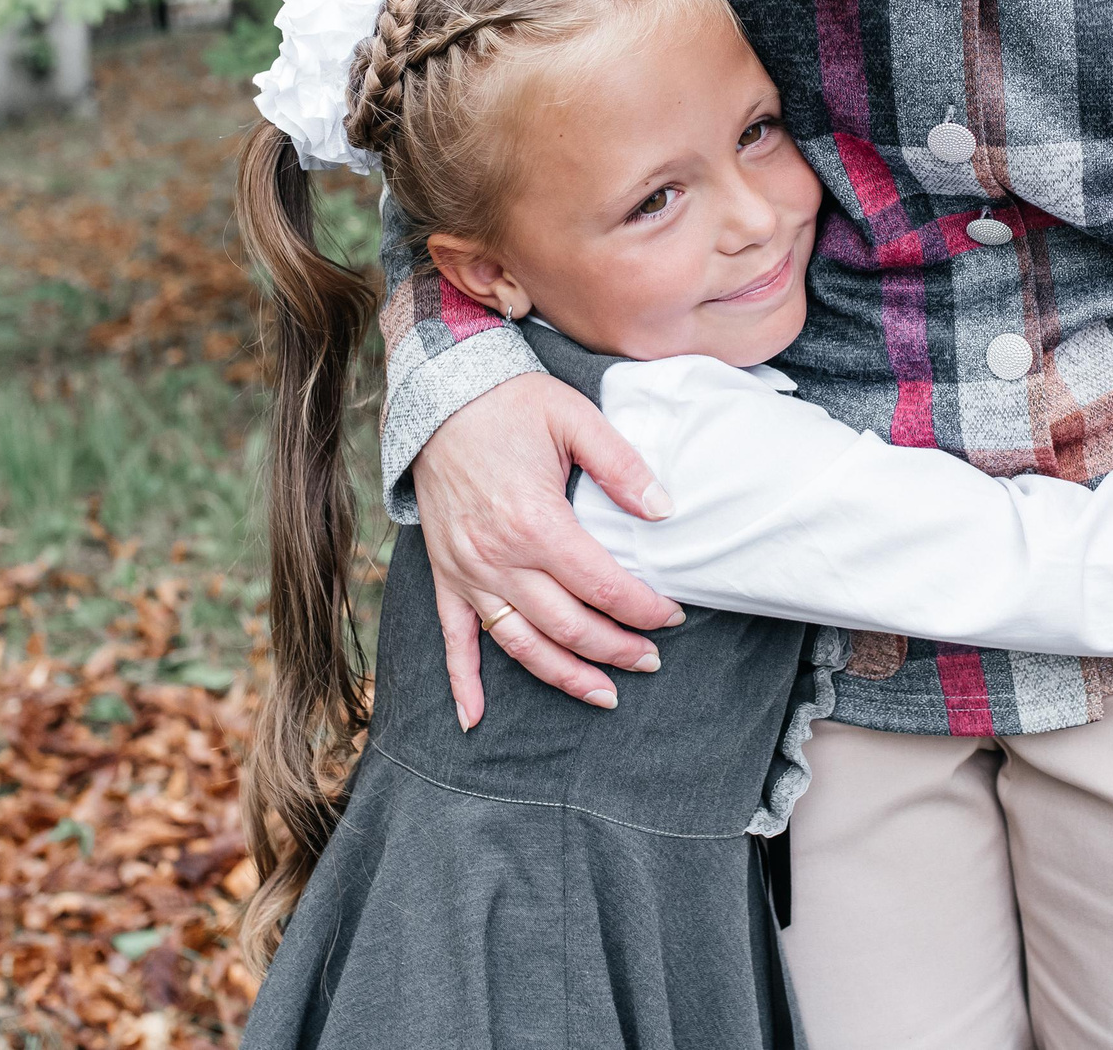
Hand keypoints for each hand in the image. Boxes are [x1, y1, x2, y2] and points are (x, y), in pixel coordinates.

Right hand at [411, 373, 685, 727]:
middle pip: (568, 626)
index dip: (643, 608)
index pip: (602, 586)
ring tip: (605, 695)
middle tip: (651, 658)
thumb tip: (664, 511)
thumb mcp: (575, 417)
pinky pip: (452, 639)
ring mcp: (468, 571)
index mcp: (536, 522)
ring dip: (565, 676)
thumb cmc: (511, 403)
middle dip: (617, 649)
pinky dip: (461, 683)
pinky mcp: (445, 573)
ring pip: (521, 644)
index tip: (672, 616)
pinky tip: (473, 719)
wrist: (440, 393)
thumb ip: (622, 466)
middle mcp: (499, 558)